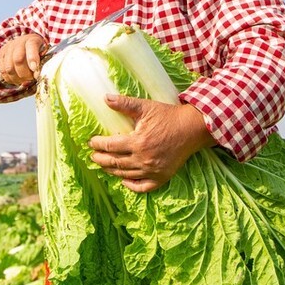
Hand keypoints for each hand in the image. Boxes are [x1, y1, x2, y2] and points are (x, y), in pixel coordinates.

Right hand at [0, 33, 47, 84]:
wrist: (25, 42)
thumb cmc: (37, 50)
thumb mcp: (43, 53)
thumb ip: (40, 63)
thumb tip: (36, 76)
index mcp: (32, 40)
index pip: (31, 47)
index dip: (32, 59)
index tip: (35, 70)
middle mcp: (18, 42)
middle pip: (18, 60)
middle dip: (25, 74)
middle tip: (30, 78)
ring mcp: (8, 47)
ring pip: (9, 68)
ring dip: (17, 79)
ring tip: (23, 80)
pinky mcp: (1, 53)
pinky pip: (2, 70)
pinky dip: (9, 79)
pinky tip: (16, 80)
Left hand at [87, 95, 215, 193]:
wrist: (192, 128)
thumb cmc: (168, 116)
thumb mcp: (146, 107)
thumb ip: (125, 104)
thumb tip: (105, 98)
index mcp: (138, 142)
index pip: (110, 146)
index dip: (98, 144)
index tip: (91, 142)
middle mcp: (144, 159)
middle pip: (115, 163)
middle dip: (101, 159)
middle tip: (93, 156)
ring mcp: (153, 170)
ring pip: (126, 175)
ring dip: (112, 171)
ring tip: (104, 165)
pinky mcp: (162, 177)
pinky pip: (143, 187)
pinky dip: (131, 186)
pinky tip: (123, 180)